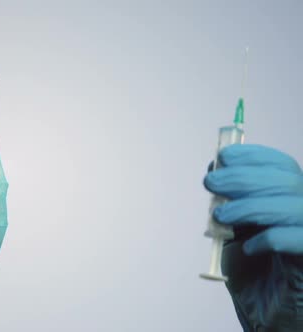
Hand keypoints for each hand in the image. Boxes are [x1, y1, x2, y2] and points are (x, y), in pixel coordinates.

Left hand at [204, 144, 302, 331]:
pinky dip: (272, 238)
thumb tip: (214, 170)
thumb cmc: (252, 271)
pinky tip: (250, 247)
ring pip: (295, 206)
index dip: (254, 156)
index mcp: (290, 199)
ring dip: (252, 206)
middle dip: (244, 177)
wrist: (264, 314)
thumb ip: (228, 201)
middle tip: (210, 182)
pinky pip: (301, 238)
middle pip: (287, 179)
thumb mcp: (234, 230)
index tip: (223, 156)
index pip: (282, 165)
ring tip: (220, 216)